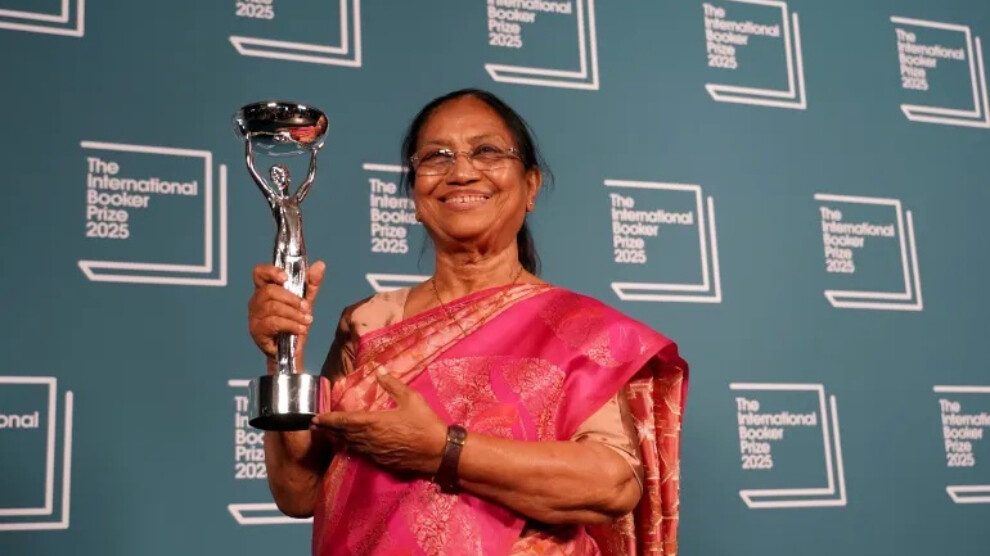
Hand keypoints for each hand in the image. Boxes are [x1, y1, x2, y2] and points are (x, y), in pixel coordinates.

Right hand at [248, 261, 325, 364]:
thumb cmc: (294, 323)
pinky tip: (301, 329)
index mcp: (265, 289)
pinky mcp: (257, 330)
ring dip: (294, 313)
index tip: (286, 278)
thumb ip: (311, 284)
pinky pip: (273, 323)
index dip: (271, 271)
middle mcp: (256, 301)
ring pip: (273, 307)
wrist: (291, 351)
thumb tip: (320, 264)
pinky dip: (291, 325)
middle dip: (291, 298)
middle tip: (306, 307)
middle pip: (269, 290)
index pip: (260, 273)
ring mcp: (254, 316)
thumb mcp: (306, 301)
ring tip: (307, 320)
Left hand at [312, 372, 447, 474]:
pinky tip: (349, 444)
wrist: (439, 452)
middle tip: (314, 425)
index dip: (328, 420)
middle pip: (343, 434)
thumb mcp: (412, 399)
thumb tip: (380, 371)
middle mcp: (370, 439)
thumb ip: (393, 385)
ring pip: (350, 444)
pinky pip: (361, 452)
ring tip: (327, 433)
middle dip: (327, 429)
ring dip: (337, 438)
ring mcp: (375, 452)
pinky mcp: (382, 461)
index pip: (344, 421)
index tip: (315, 418)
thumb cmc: (425, 424)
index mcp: (374, 423)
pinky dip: (351, 446)